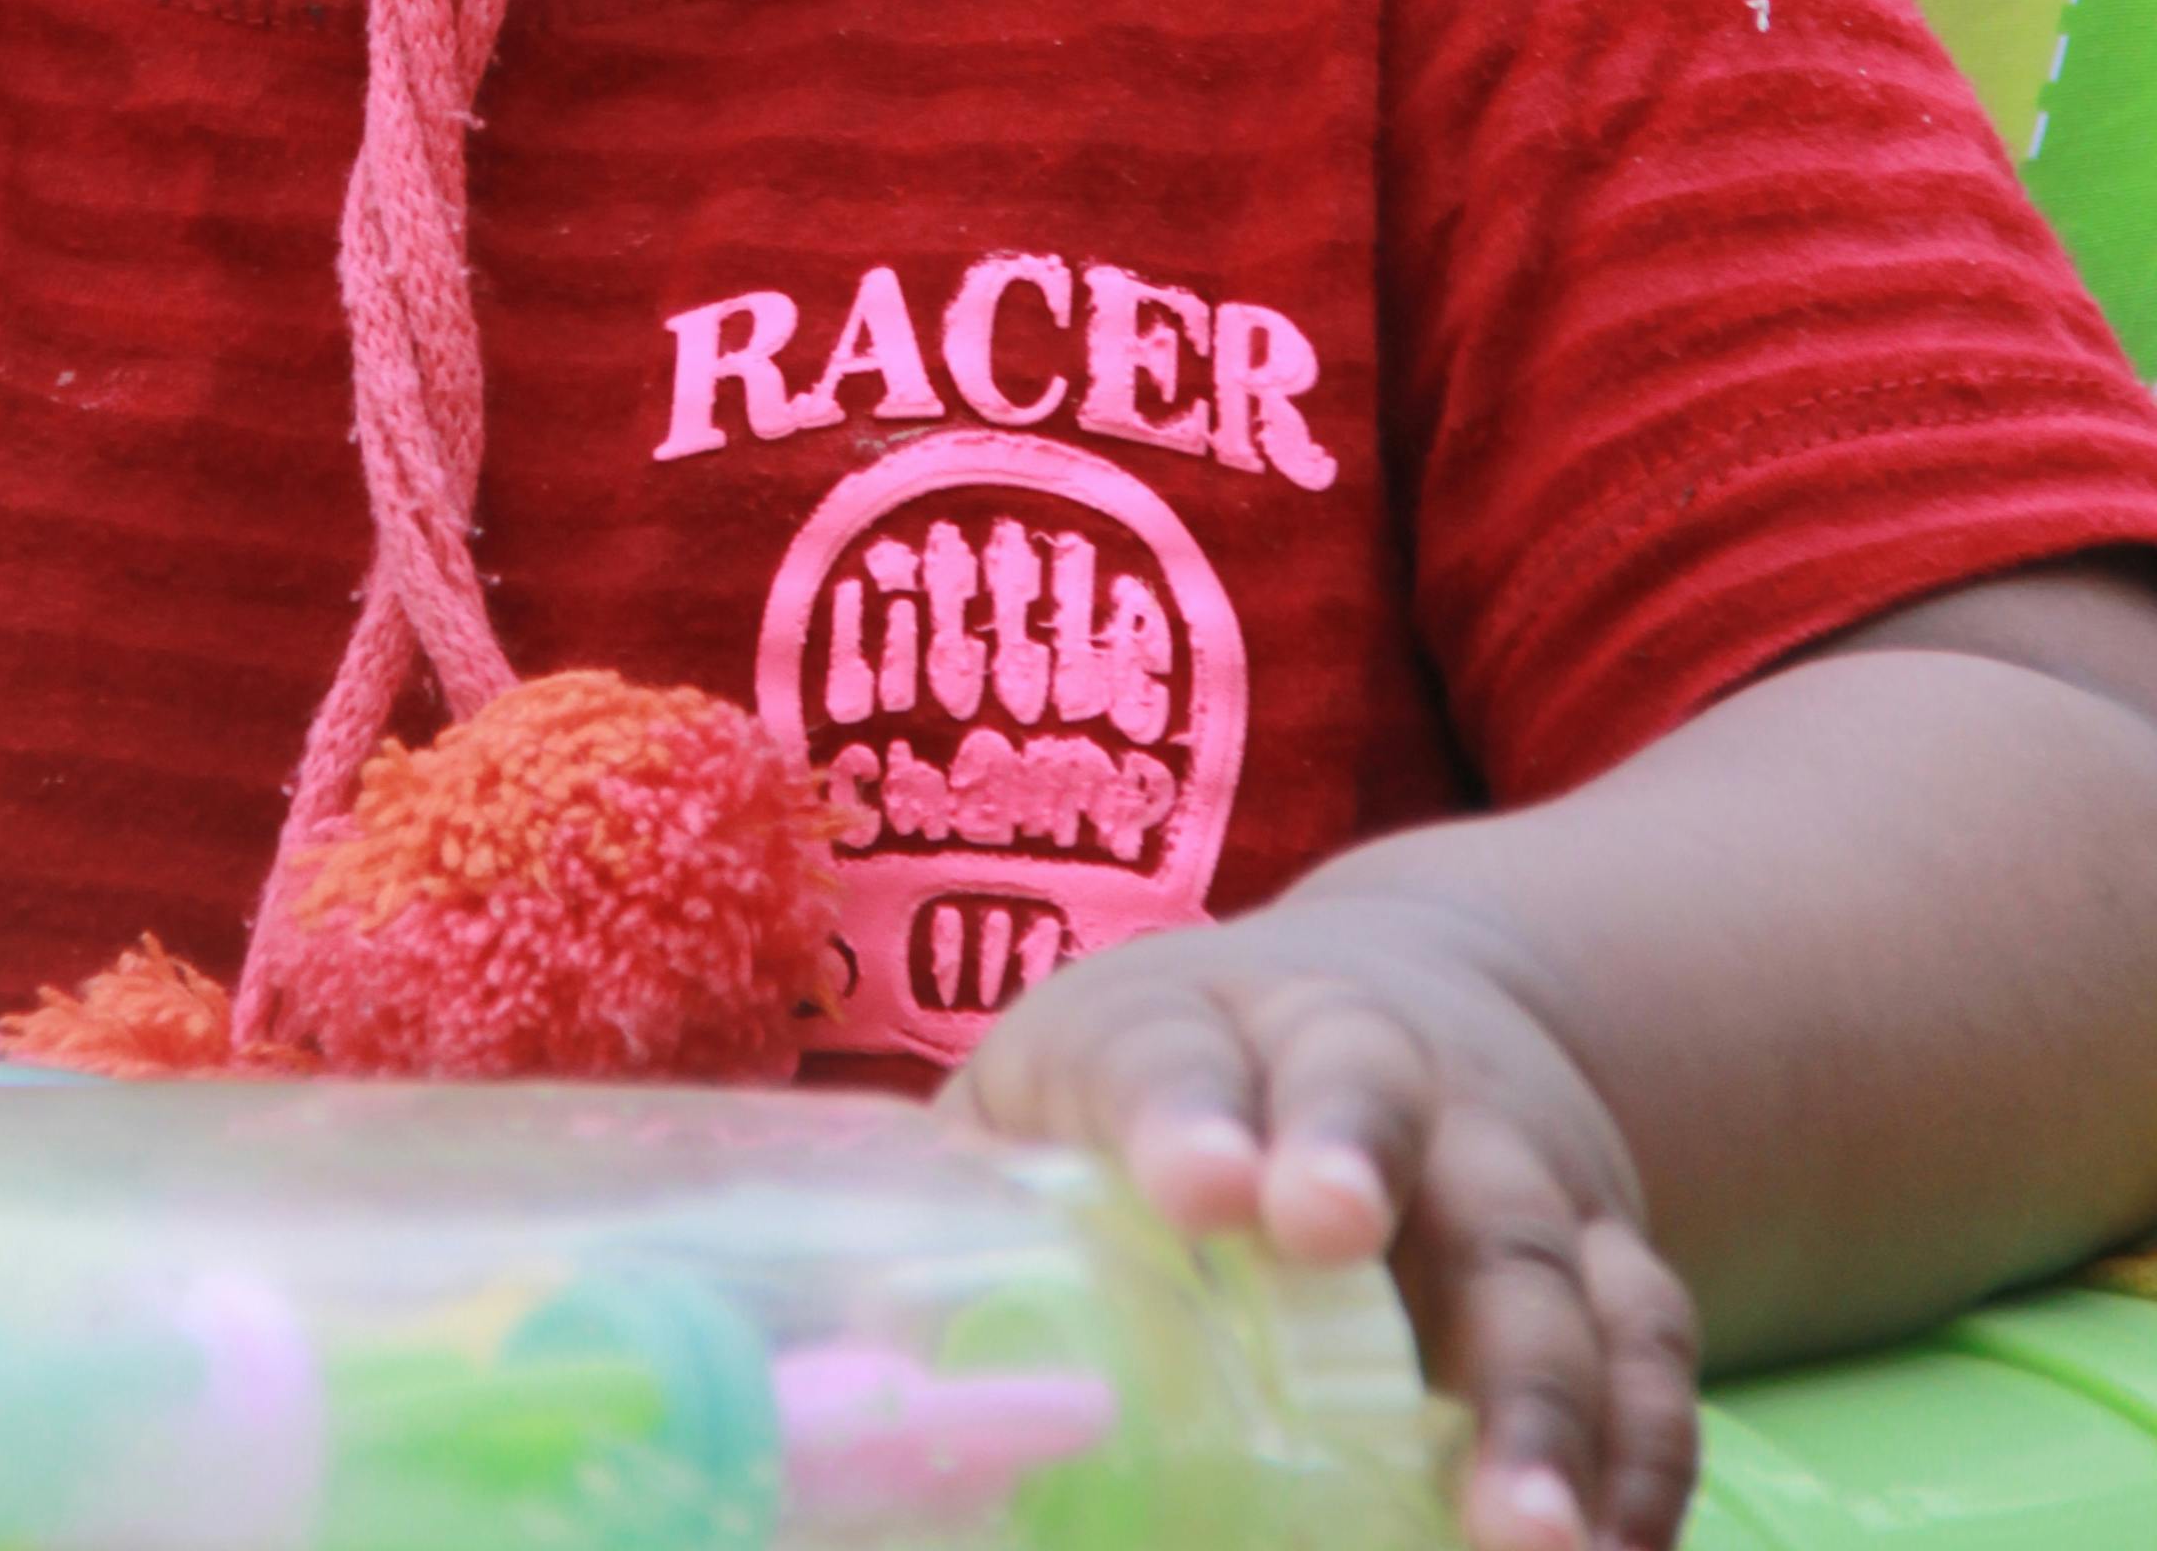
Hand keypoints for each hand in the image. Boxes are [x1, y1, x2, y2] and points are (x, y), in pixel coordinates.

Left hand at [954, 891, 1698, 1550]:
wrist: (1386, 1008)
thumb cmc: (1166, 1096)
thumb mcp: (1040, 1113)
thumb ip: (951, 1232)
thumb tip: (855, 1400)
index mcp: (1186, 1025)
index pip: (1168, 1047)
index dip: (1182, 1111)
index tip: (1196, 1187)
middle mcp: (1361, 1062)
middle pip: (1376, 1097)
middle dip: (1364, 1171)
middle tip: (1334, 1250)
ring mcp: (1497, 1160)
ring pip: (1536, 1248)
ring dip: (1543, 1388)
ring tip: (1526, 1534)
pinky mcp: (1602, 1252)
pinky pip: (1651, 1347)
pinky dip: (1649, 1458)